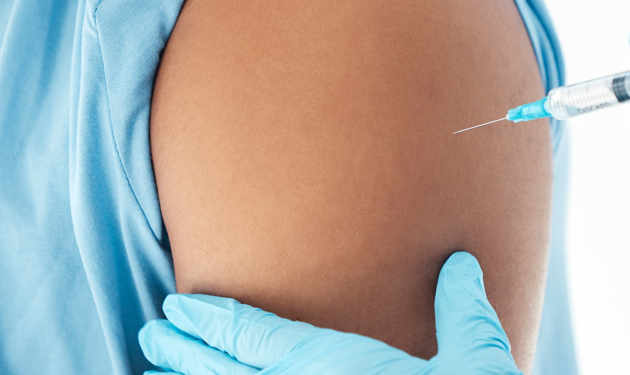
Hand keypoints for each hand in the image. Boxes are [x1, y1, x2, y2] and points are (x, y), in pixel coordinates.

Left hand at [138, 252, 520, 374]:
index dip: (213, 319)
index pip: (255, 334)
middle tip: (153, 332)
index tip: (181, 306)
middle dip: (185, 349)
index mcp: (335, 366)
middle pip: (225, 369)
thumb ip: (461, 313)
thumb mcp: (476, 362)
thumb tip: (461, 264)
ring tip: (154, 371)